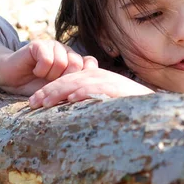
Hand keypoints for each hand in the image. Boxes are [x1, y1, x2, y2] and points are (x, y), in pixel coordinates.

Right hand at [0, 40, 97, 95]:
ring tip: (41, 76)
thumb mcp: (58, 89)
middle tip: (50, 82)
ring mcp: (53, 45)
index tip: (68, 88)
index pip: (90, 64)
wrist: (10, 79)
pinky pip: (47, 59)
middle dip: (63, 79)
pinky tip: (34, 70)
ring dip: (49, 76)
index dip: (80, 78)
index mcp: (74, 59)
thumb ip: (74, 85)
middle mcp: (66, 50)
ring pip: (61, 63)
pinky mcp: (39, 44)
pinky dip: (40, 70)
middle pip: (77, 64)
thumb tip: (91, 88)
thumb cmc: (35, 85)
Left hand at [28, 68, 154, 108]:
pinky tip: (71, 98)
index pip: (66, 80)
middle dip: (48, 91)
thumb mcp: (102, 98)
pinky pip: (96, 88)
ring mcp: (107, 80)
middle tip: (32, 103)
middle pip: (68, 80)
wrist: (152, 107)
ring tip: (44, 102)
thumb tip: (66, 108)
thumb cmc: (126, 106)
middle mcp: (98, 75)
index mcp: (93, 76)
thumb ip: (86, 99)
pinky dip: (83, 92)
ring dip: (60, 91)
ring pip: (78, 83)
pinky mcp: (115, 88)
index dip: (49, 89)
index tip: (33, 102)